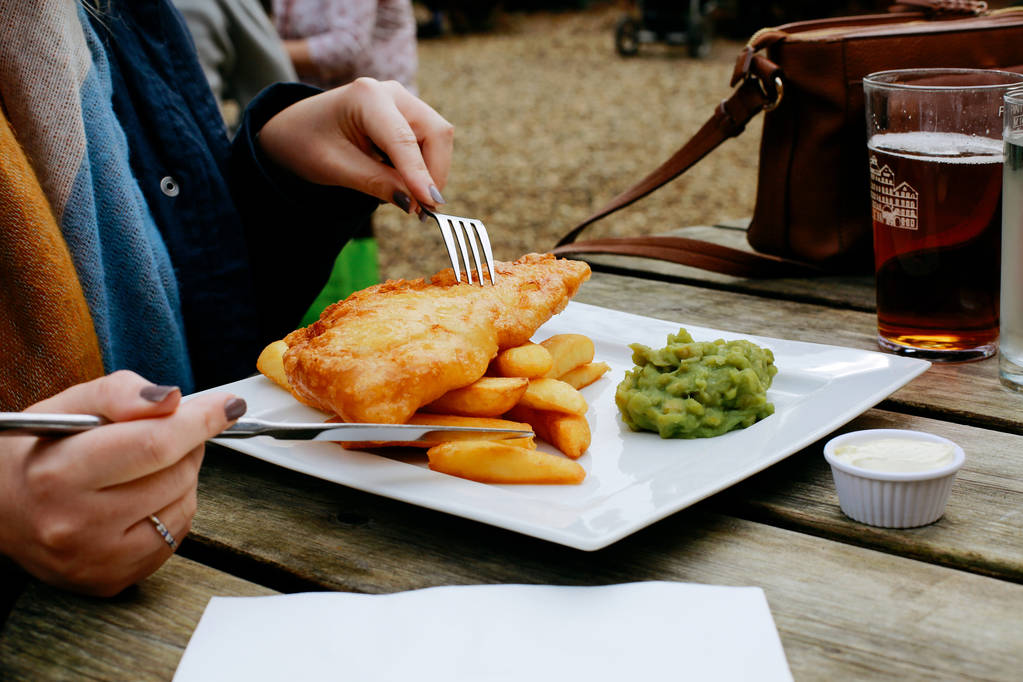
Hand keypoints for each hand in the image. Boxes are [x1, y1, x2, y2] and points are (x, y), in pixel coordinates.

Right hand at [0, 371, 244, 595]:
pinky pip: (175, 537)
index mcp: (60, 474)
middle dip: (188, 444)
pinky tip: (142, 497)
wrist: (0, 510)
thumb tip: (172, 399)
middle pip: (176, 474)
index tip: (227, 406)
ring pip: (184, 505)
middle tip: (167, 432)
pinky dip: (172, 509)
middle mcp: (76, 525)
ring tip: (145, 467)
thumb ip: (121, 394)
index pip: (155, 444)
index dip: (200, 421)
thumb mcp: (68, 406)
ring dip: (182, 477)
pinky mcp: (111, 581)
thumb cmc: (37, 452)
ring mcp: (96, 560)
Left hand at [258, 77, 453, 214]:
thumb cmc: (306, 143)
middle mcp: (391, 92)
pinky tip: (401, 182)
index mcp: (366, 97)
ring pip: (437, 140)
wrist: (294, 130)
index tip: (429, 204)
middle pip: (435, 133)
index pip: (403, 139)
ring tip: (406, 198)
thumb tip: (414, 203)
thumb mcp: (334, 167)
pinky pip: (429, 144)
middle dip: (433, 173)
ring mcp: (403, 102)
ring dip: (429, 172)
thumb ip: (375, 182)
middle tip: (420, 210)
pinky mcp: (408, 116)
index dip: (419, 174)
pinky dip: (423, 168)